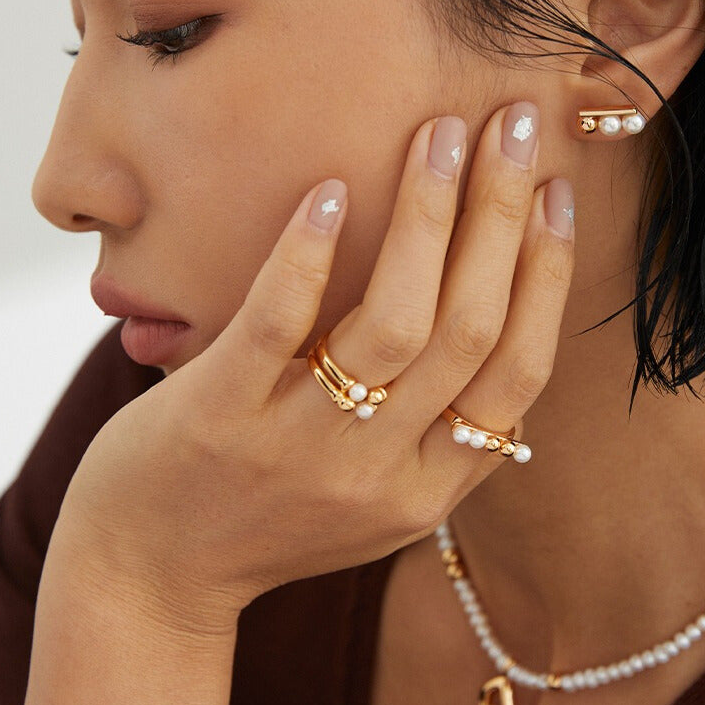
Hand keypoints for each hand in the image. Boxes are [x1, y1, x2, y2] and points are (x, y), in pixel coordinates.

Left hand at [53, 100, 574, 636]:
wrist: (149, 581)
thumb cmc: (268, 519)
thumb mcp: (377, 497)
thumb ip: (443, 436)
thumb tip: (507, 333)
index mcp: (430, 488)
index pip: (519, 371)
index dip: (548, 274)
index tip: (555, 190)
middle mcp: (378, 472)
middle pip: (468, 331)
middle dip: (501, 216)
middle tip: (512, 123)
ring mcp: (299, 446)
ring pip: (393, 323)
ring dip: (427, 217)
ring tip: (440, 135)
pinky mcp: (219, 420)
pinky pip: (276, 326)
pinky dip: (309, 255)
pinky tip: (332, 191)